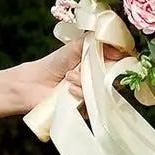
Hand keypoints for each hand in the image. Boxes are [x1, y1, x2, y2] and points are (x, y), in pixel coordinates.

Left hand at [22, 40, 136, 117]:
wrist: (33, 83)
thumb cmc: (54, 64)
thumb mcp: (75, 47)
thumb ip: (97, 43)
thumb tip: (119, 49)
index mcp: (101, 65)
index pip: (120, 65)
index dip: (120, 62)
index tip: (115, 57)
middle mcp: (99, 82)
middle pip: (116, 81)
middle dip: (100, 73)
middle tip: (80, 69)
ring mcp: (93, 97)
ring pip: (103, 93)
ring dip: (85, 84)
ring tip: (68, 78)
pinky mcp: (85, 111)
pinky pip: (93, 107)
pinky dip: (82, 96)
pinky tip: (69, 91)